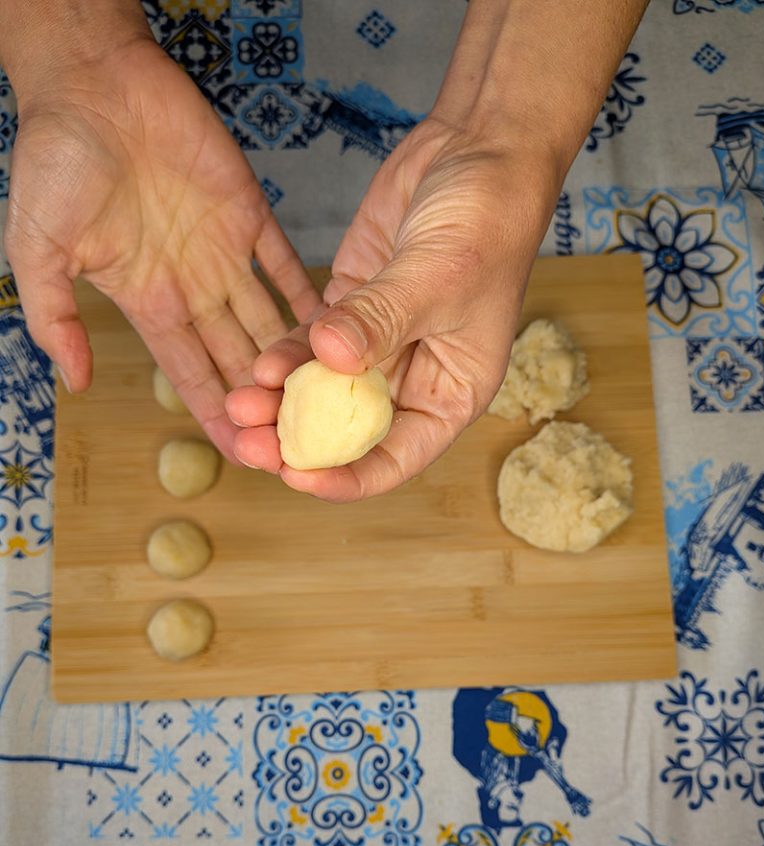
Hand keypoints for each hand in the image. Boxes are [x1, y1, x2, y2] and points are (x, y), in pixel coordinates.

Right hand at [5, 32, 318, 457]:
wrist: (90, 83)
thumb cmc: (55, 160)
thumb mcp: (37, 249)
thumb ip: (53, 316)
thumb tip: (75, 383)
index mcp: (147, 301)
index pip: (191, 374)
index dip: (219, 414)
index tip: (248, 456)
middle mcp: (191, 286)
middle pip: (238, 358)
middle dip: (265, 402)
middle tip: (303, 441)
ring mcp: (222, 252)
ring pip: (268, 320)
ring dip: (294, 361)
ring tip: (329, 401)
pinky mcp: (248, 211)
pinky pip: (284, 262)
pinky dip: (308, 294)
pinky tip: (338, 330)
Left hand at [226, 117, 559, 498]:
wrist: (480, 150)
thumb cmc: (488, 221)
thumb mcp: (438, 276)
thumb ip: (381, 320)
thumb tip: (327, 359)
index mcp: (451, 393)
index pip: (397, 458)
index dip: (347, 477)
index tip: (298, 477)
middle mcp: (413, 379)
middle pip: (349, 432)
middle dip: (299, 442)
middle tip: (251, 445)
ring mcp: (379, 345)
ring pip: (322, 392)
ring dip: (281, 404)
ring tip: (239, 405)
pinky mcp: (351, 310)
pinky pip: (310, 346)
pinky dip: (284, 358)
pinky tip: (256, 365)